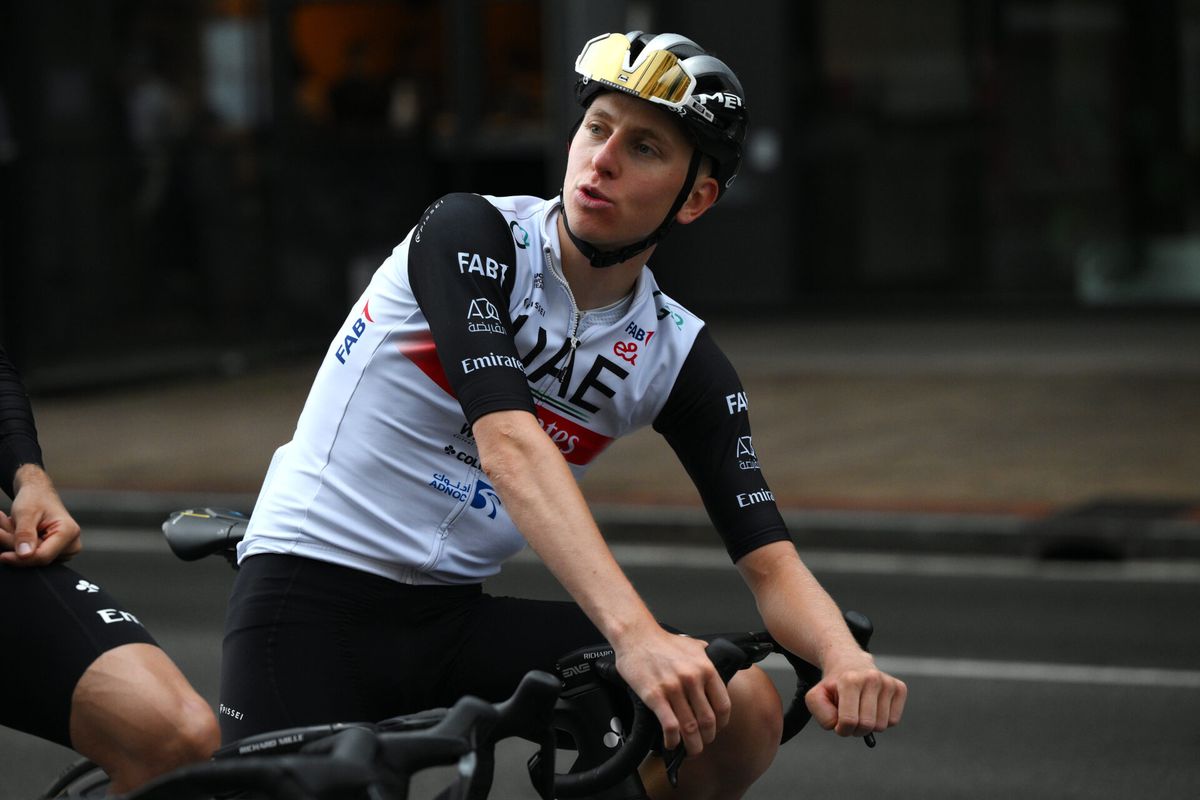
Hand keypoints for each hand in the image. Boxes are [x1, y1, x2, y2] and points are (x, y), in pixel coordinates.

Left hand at [0, 465, 81, 565]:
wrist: (38, 493)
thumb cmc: (35, 498)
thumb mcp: (26, 513)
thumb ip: (25, 534)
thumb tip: (24, 555)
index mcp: (69, 532)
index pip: (43, 556)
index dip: (21, 559)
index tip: (2, 556)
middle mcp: (71, 544)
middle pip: (36, 557)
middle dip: (15, 545)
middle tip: (2, 525)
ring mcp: (64, 551)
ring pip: (31, 557)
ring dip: (14, 543)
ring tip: (8, 523)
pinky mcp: (54, 553)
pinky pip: (32, 556)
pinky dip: (19, 545)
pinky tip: (14, 530)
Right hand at [614, 629, 732, 754]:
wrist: (636, 636)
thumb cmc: (662, 641)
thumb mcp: (693, 645)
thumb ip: (708, 658)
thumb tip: (719, 665)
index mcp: (705, 668)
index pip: (723, 705)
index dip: (722, 723)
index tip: (717, 728)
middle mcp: (692, 679)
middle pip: (708, 721)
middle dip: (707, 738)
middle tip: (702, 742)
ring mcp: (673, 688)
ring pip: (690, 728)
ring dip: (692, 745)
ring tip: (689, 749)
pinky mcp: (655, 696)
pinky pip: (669, 726)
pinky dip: (672, 740)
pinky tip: (671, 743)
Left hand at [806, 650, 906, 737]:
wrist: (849, 662)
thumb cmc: (833, 685)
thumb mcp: (816, 696)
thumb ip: (822, 714)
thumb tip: (840, 725)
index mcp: (850, 680)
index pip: (849, 720)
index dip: (842, 729)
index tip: (838, 724)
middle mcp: (871, 678)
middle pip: (867, 725)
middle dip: (856, 729)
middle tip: (850, 718)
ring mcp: (887, 682)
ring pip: (882, 725)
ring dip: (869, 725)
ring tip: (860, 709)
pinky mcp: (899, 687)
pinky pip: (894, 720)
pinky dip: (883, 720)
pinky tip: (873, 707)